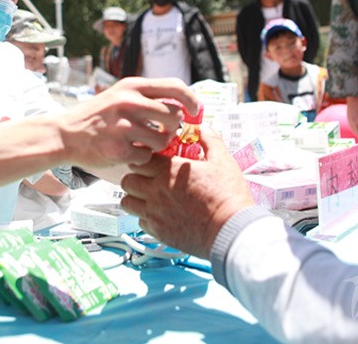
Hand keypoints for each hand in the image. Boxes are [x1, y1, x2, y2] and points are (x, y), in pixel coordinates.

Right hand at [59, 77, 198, 169]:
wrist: (66, 134)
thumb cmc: (98, 115)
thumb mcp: (120, 95)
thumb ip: (147, 97)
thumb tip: (182, 104)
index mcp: (132, 86)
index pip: (175, 87)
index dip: (191, 100)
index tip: (195, 111)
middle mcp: (128, 102)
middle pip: (174, 116)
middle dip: (174, 127)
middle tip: (164, 132)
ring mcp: (123, 126)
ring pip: (163, 139)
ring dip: (158, 145)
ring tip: (143, 142)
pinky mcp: (118, 148)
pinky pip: (146, 155)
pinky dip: (141, 157)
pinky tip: (128, 151)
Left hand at [120, 127, 253, 258]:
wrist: (230, 230)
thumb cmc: (228, 197)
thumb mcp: (223, 160)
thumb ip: (209, 139)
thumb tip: (201, 127)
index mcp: (169, 170)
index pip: (140, 159)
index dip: (145, 158)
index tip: (154, 160)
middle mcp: (156, 191)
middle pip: (128, 179)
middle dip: (136, 176)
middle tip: (149, 177)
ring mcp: (154, 212)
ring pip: (127, 202)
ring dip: (135, 197)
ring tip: (150, 196)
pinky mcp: (158, 231)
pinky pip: (139, 221)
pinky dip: (145, 216)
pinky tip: (159, 213)